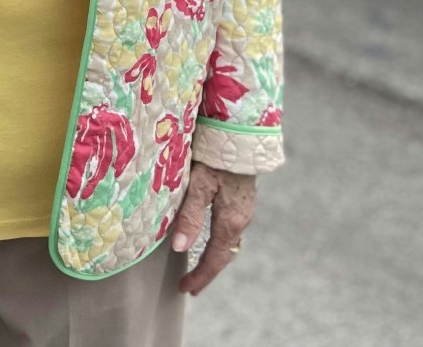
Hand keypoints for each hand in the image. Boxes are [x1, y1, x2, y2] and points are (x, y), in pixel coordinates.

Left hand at [171, 163, 255, 294]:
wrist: (242, 133)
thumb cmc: (217, 155)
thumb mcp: (199, 183)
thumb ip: (190, 215)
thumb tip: (178, 248)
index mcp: (231, 220)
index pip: (214, 259)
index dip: (200, 276)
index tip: (185, 290)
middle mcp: (241, 219)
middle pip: (223, 254)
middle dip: (207, 270)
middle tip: (190, 284)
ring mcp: (244, 209)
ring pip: (228, 241)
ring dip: (214, 256)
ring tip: (198, 265)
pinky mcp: (242, 198)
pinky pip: (230, 228)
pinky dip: (219, 240)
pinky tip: (209, 236)